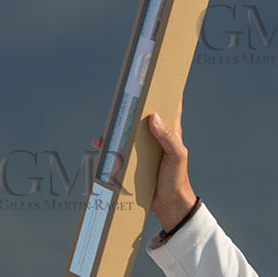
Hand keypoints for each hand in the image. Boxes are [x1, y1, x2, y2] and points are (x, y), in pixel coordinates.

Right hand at [90, 97, 196, 231]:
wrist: (167, 204)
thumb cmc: (176, 177)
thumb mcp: (176, 155)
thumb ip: (168, 137)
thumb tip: (153, 117)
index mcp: (170, 130)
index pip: (170, 104)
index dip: (166, 89)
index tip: (159, 73)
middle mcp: (155, 135)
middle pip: (144, 113)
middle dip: (135, 102)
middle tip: (126, 89)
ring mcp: (141, 146)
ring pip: (127, 128)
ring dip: (117, 123)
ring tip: (110, 118)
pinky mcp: (131, 158)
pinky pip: (116, 148)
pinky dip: (107, 145)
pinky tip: (100, 144)